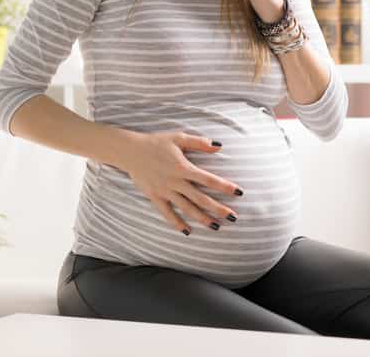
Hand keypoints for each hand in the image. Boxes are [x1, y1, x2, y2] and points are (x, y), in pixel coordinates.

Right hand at [117, 130, 242, 233]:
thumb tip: (219, 146)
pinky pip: (167, 213)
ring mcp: (165, 191)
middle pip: (201, 198)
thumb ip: (199, 142)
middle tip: (233, 217)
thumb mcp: (178, 138)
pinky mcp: (155, 197)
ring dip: (202, 218)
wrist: (130, 151)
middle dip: (218, 209)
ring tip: (216, 227)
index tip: (239, 192)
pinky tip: (187, 231)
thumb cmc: (156, 142)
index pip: (209, 179)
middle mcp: (176, 182)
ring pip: (187, 208)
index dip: (225, 186)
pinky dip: (177, 223)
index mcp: (183, 167)